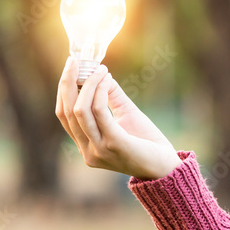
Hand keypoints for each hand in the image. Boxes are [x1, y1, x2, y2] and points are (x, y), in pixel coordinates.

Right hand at [56, 58, 181, 179]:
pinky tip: (107, 79)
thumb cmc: (147, 143)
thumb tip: (100, 74)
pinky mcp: (114, 144)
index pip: (64, 115)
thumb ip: (111, 97)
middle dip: (68, 83)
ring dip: (89, 84)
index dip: (63, 90)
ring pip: (80, 110)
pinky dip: (100, 92)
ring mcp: (98, 150)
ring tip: (100, 69)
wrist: (166, 167)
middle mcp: (88, 151)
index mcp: (86, 146)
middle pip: (67, 112)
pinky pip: (99, 112)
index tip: (71, 67)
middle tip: (75, 62)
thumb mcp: (126, 115)